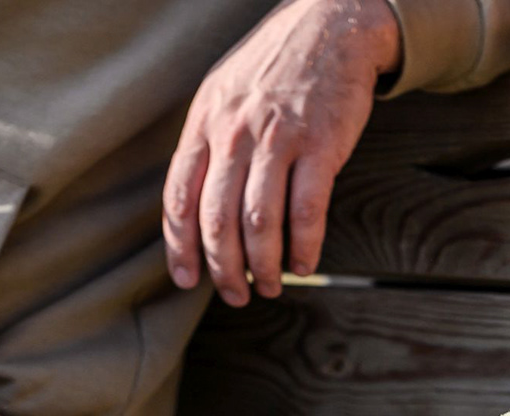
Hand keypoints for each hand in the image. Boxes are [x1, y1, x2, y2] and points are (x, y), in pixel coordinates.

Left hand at [165, 0, 400, 306]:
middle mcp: (235, 133)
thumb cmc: (275, 68)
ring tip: (270, 287)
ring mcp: (278, 139)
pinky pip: (307, 209)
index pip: (180, 197)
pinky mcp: (320, 145)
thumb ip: (209, 145)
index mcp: (205, 124)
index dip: (181, 246)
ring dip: (264, 266)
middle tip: (236, 294)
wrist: (329, 26)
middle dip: (224, 268)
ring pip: (260, 221)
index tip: (187, 279)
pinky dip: (304, 246)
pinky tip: (303, 264)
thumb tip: (196, 205)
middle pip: (218, 219)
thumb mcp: (224, 95)